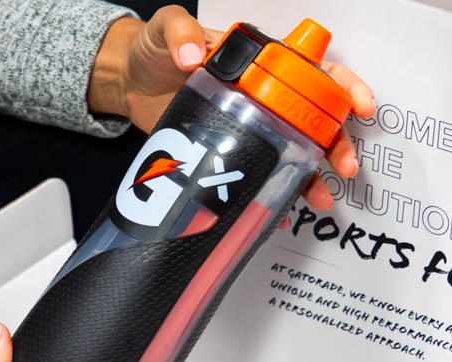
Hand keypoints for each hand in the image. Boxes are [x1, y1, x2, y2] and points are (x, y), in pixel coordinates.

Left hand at [86, 6, 376, 210]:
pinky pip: (257, 173)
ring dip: (311, 175)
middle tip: (345, 166)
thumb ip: (181, 34)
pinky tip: (279, 210)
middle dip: (336, 143)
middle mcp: (261, 95)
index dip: (341, 86)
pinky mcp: (226, 151)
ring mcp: (246, 126)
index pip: (313, 68)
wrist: (126, 83)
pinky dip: (270, 193)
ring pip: (292, 151)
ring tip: (319, 197)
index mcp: (259, 62)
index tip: (356, 107)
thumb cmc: (152, 51)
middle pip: (314, 118)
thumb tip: (195, 55)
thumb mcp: (165, 30)